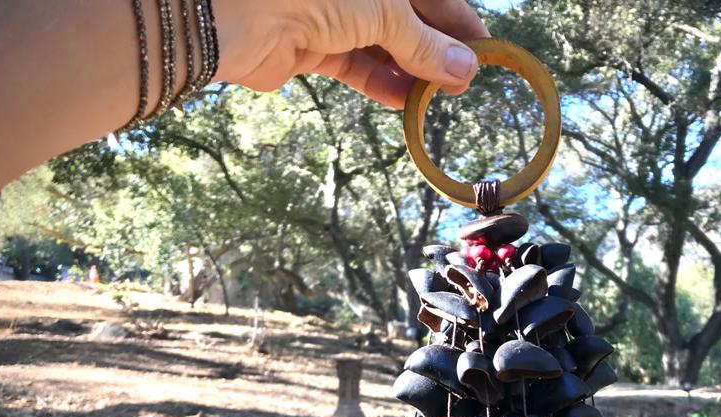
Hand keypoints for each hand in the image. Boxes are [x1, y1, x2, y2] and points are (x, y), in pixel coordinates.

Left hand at [215, 0, 489, 107]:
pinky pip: (358, 66)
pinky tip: (405, 102)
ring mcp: (332, 14)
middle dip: (438, 51)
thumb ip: (425, 43)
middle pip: (409, 19)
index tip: (486, 54)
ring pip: (384, 45)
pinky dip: (382, 84)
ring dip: (413, 72)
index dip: (459, 22)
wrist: (234, 13)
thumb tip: (465, 71)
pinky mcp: (312, 46)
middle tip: (464, 85)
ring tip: (439, 100)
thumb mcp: (384, 10)